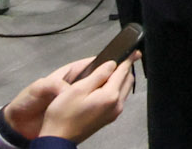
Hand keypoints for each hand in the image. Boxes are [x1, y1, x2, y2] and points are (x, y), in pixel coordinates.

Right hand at [10, 55, 135, 143]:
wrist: (58, 138)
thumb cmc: (63, 115)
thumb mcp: (78, 89)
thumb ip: (98, 75)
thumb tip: (111, 64)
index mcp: (110, 96)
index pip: (123, 71)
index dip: (127, 59)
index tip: (133, 51)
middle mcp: (116, 105)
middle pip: (127, 80)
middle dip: (124, 69)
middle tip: (117, 60)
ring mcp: (113, 113)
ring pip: (124, 90)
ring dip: (119, 80)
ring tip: (107, 73)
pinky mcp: (108, 118)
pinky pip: (118, 99)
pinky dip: (115, 90)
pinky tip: (102, 88)